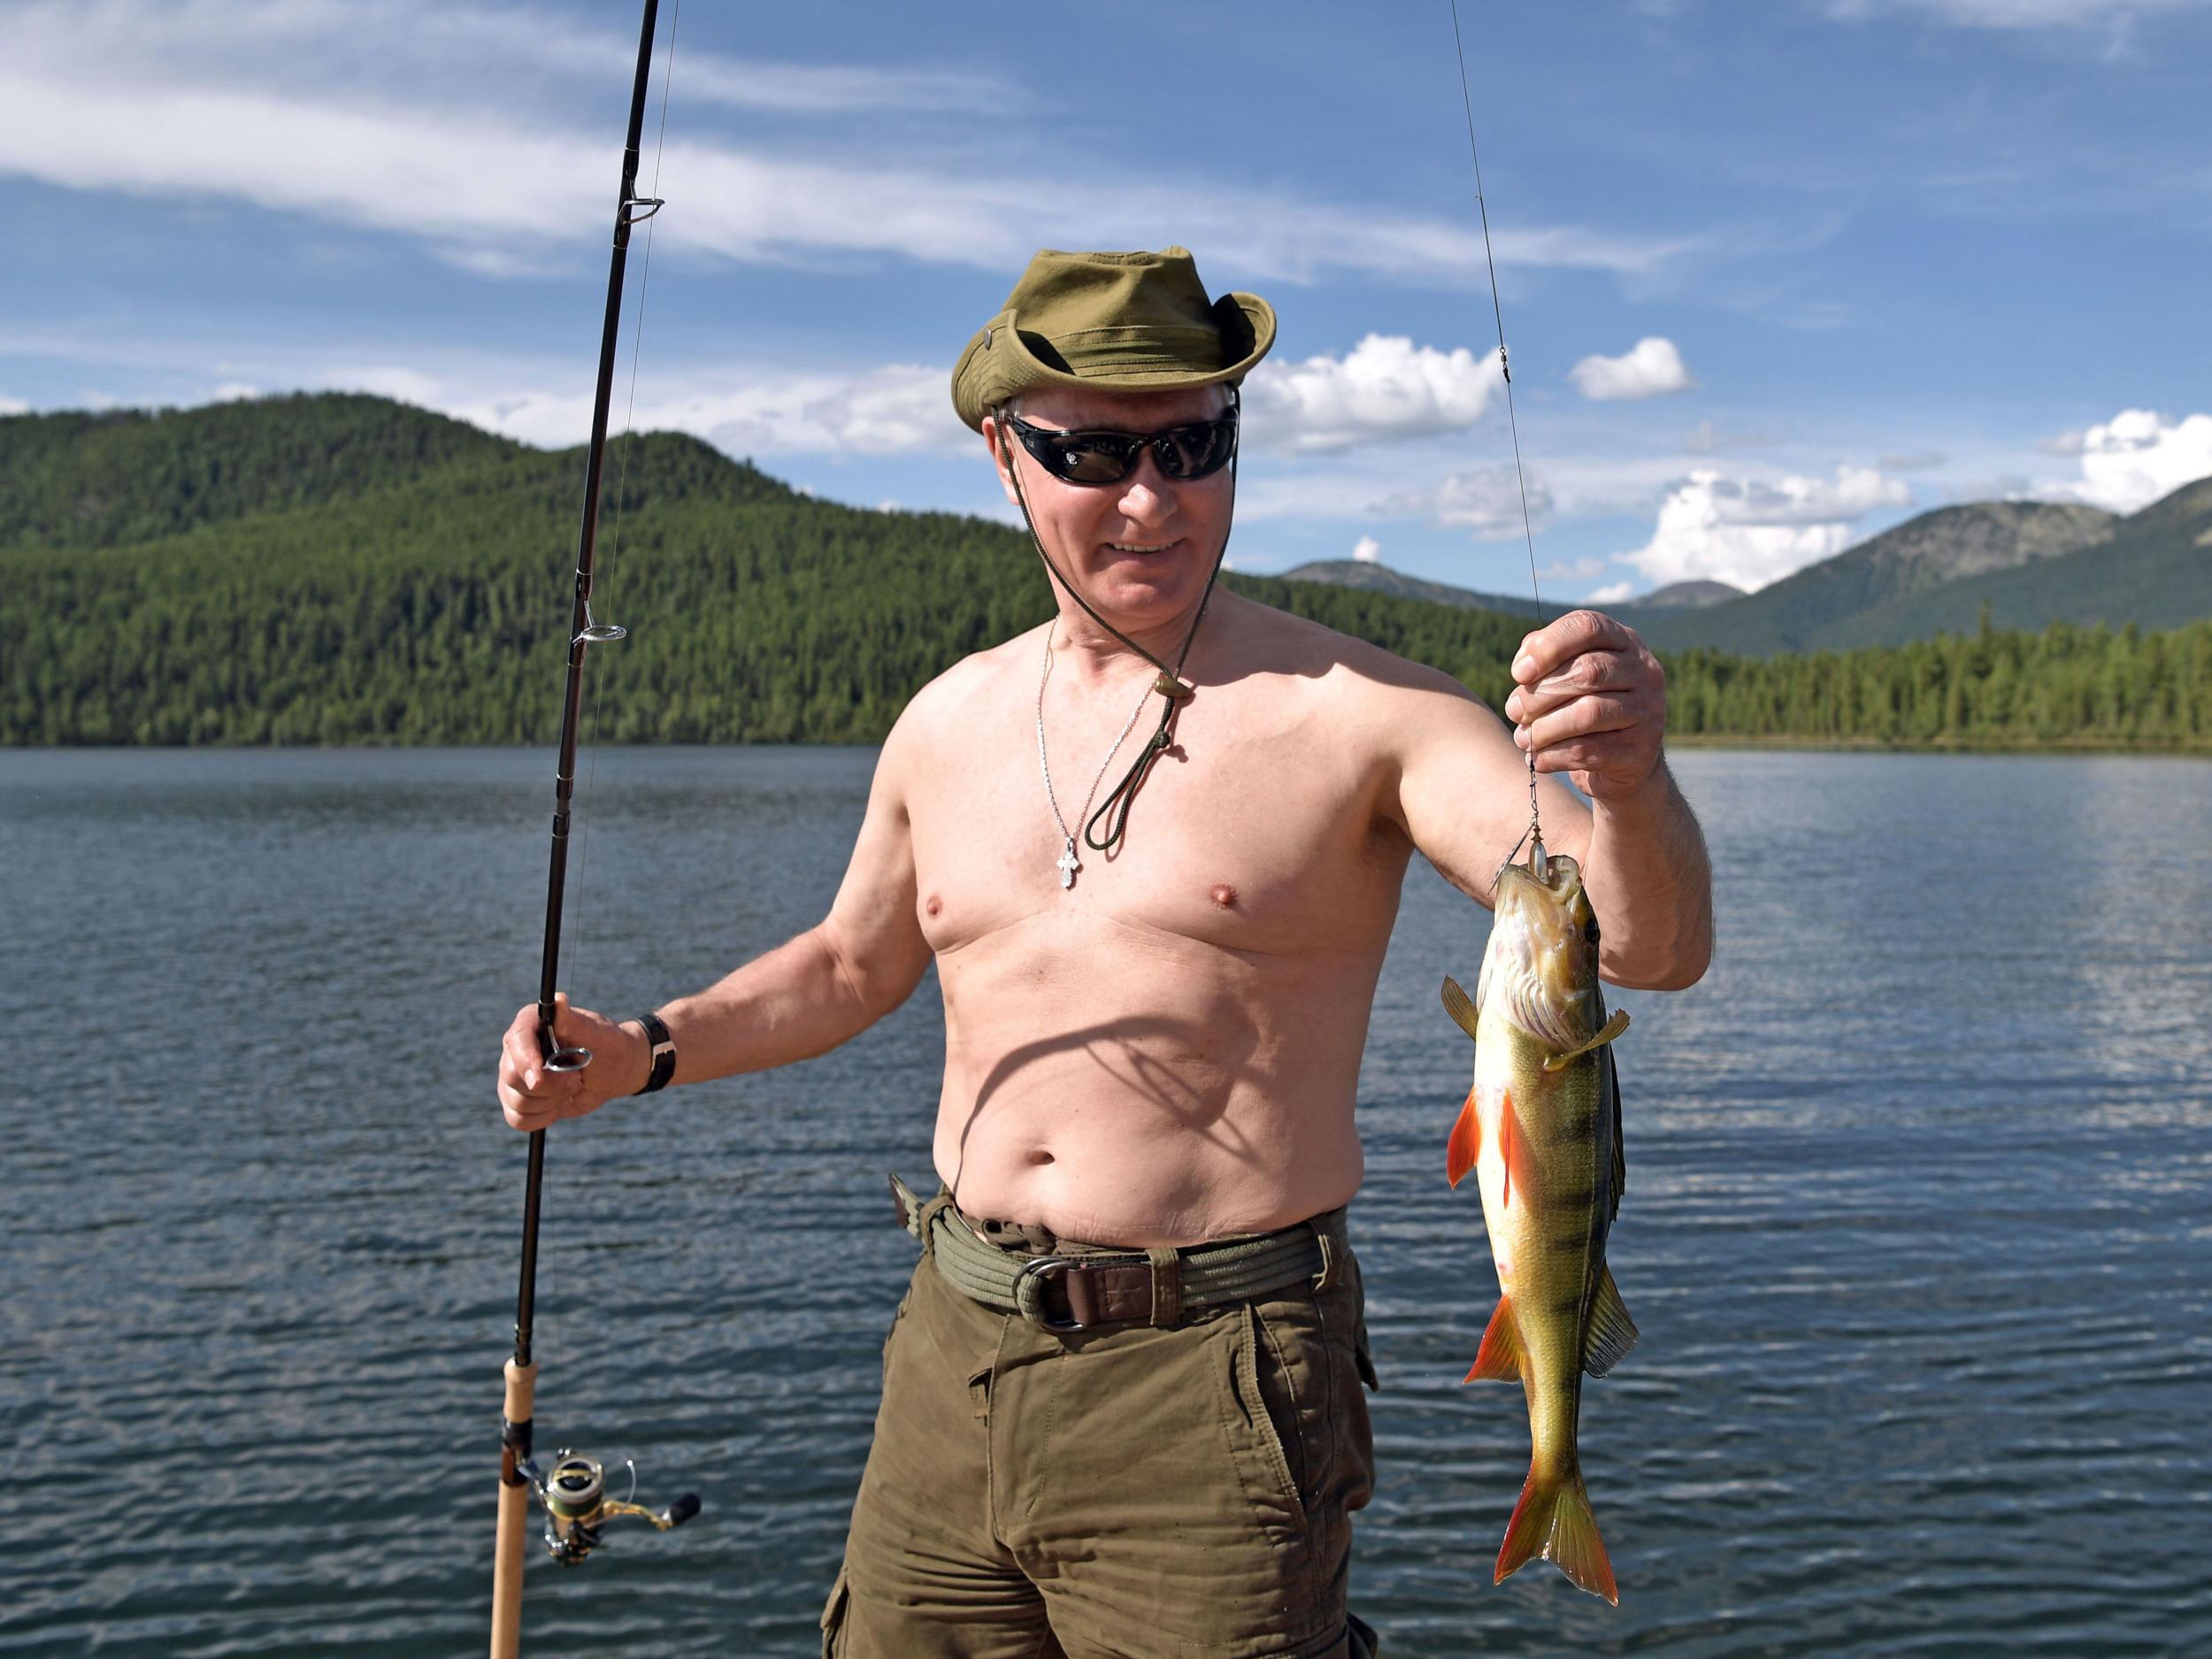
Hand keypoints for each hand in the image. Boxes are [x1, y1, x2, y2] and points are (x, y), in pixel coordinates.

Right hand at [495, 993, 645, 1131]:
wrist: (614, 1071)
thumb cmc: (608, 1046)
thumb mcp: (596, 1033)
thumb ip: (573, 1021)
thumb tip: (558, 1000)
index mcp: (531, 1024)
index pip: (516, 1041)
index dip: (525, 1062)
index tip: (539, 1079)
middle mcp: (516, 1049)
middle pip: (511, 1077)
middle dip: (549, 1086)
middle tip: (576, 1077)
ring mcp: (515, 1076)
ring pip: (516, 1102)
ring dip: (551, 1101)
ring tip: (571, 1085)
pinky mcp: (519, 1099)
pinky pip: (518, 1119)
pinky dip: (544, 1117)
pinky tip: (560, 1103)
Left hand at [1503, 610, 1665, 801]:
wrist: (1622, 759)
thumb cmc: (1584, 704)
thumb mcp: (1568, 672)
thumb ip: (1544, 659)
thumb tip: (1524, 668)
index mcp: (1623, 641)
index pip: (1588, 626)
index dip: (1548, 646)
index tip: (1519, 674)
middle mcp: (1643, 670)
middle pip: (1588, 671)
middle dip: (1540, 694)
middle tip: (1515, 711)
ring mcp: (1648, 711)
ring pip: (1589, 713)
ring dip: (1545, 728)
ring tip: (1524, 738)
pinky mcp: (1640, 751)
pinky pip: (1590, 751)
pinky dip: (1554, 755)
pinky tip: (1537, 759)